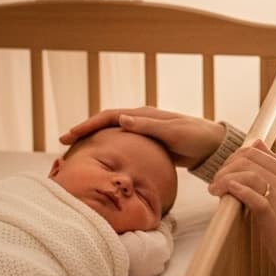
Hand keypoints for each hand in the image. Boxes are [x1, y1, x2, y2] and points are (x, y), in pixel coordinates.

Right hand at [59, 107, 225, 168]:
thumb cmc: (195, 137)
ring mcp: (143, 131)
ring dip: (93, 140)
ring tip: (75, 152)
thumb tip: (121, 118)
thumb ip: (148, 126)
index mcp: (143, 115)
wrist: (213, 146)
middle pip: (105, 123)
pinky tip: (100, 160)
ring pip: (111, 134)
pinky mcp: (148, 143)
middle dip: (83, 131)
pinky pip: (121, 144)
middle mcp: (140, 120)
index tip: (70, 135)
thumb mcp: (173, 132)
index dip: (88, 125)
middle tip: (63, 143)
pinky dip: (107, 149)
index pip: (108, 116)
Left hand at [209, 140, 275, 275]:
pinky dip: (237, 191)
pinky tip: (226, 194)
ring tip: (215, 190)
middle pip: (249, 159)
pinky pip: (253, 197)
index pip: (257, 151)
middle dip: (226, 167)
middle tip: (216, 183)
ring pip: (248, 174)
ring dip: (225, 179)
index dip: (235, 158)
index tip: (225, 172)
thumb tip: (259, 149)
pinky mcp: (274, 219)